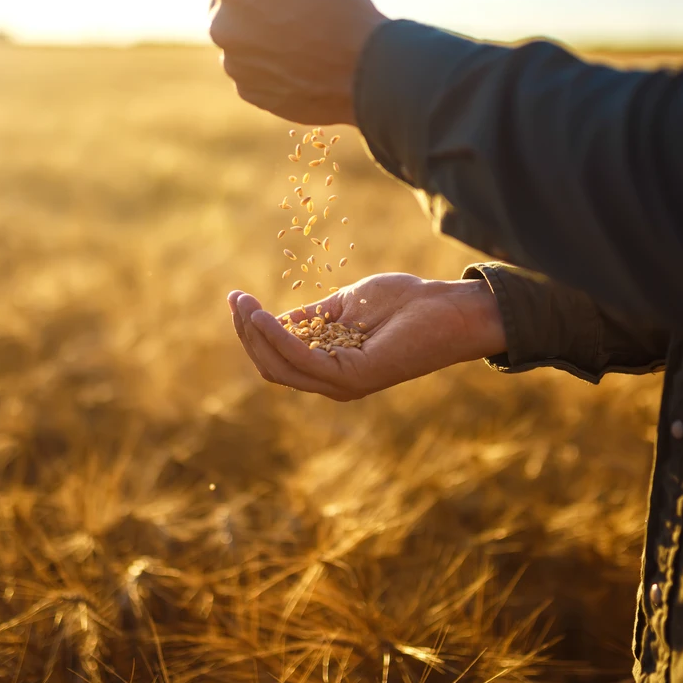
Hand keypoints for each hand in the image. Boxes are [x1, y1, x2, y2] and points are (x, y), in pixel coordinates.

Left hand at [204, 0, 388, 124]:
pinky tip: (297, 62)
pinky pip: (248, 69)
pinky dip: (265, 64)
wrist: (364, 73)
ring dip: (255, 35)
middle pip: (221, 4)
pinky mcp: (248, 91)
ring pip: (235, 39)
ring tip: (298, 39)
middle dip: (246, 2)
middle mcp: (221, 26)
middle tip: (293, 10)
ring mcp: (233, 63)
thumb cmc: (338, 6)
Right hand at [227, 273, 506, 400]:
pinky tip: (265, 315)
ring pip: (280, 367)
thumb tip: (272, 318)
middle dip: (246, 334)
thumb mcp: (344, 306)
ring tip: (244, 305)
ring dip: (255, 335)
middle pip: (271, 366)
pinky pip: (302, 359)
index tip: (237, 299)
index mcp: (330, 366)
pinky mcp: (353, 377)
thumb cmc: (403, 303)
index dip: (252, 330)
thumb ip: (311, 317)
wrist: (446, 308)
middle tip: (236, 300)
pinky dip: (278, 337)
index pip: (276, 358)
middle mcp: (333, 382)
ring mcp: (342, 383)